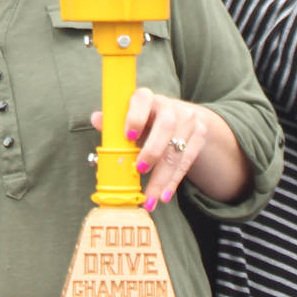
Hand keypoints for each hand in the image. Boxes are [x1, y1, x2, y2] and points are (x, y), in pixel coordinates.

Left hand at [94, 87, 208, 212]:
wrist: (181, 119)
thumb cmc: (146, 122)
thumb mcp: (130, 120)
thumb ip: (114, 122)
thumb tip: (96, 118)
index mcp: (147, 99)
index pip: (143, 99)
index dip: (135, 116)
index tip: (128, 136)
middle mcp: (170, 107)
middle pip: (166, 126)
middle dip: (153, 150)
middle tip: (140, 170)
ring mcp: (188, 121)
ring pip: (177, 150)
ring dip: (163, 177)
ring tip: (150, 198)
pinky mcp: (199, 136)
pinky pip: (186, 161)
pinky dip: (173, 181)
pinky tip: (164, 195)